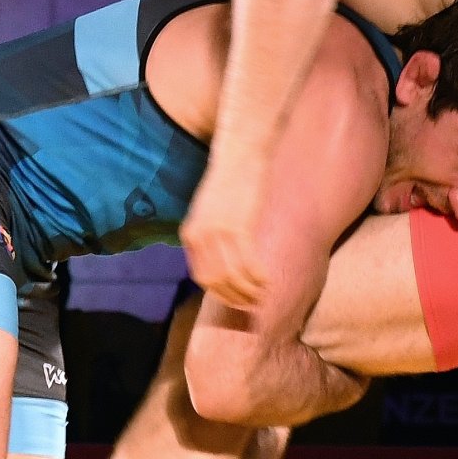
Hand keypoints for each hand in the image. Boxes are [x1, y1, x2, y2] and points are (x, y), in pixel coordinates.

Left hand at [180, 164, 269, 309]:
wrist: (240, 153)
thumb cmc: (229, 179)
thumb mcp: (208, 210)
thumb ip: (210, 234)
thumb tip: (223, 260)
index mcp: (190, 234)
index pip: (201, 277)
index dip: (219, 294)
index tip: (235, 301)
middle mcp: (201, 236)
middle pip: (216, 282)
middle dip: (235, 298)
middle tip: (252, 305)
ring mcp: (219, 233)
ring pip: (233, 277)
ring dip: (249, 292)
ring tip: (262, 296)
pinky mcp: (240, 228)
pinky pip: (248, 264)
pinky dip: (258, 278)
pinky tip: (267, 281)